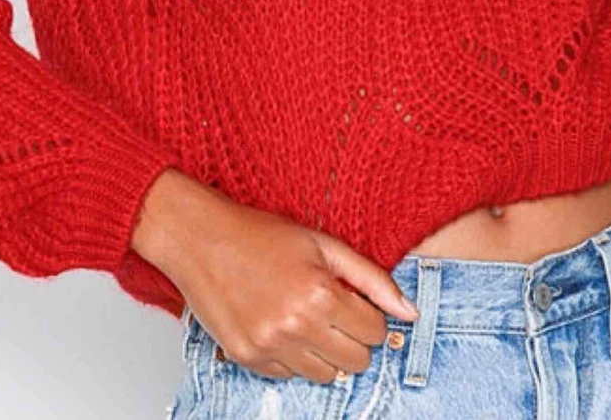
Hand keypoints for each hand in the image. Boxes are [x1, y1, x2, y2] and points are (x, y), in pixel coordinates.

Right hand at [131, 169, 418, 382]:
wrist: (200, 238)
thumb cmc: (260, 234)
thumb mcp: (322, 243)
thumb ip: (371, 278)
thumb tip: (410, 311)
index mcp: (319, 293)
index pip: (375, 332)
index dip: (370, 316)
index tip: (355, 302)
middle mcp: (296, 326)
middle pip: (355, 362)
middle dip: (354, 338)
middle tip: (335, 311)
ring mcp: (270, 347)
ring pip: (325, 377)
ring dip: (325, 351)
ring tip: (306, 317)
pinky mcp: (247, 359)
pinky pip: (290, 377)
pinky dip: (294, 358)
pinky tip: (281, 324)